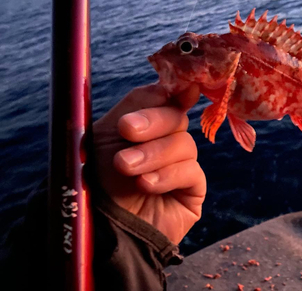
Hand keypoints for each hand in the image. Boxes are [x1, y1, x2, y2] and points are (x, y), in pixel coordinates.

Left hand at [92, 83, 204, 243]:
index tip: (179, 88)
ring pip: (185, 144)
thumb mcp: (107, 133)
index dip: (176, 91)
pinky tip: (146, 185)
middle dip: (152, 122)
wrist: (100, 229)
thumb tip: (181, 83)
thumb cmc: (97, 180)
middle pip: (177, 117)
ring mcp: (181, 166)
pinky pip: (192, 172)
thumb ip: (139, 103)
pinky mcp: (193, 190)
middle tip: (126, 131)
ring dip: (153, 154)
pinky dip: (168, 175)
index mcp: (147, 125)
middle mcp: (166, 142)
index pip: (169, 99)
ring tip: (125, 168)